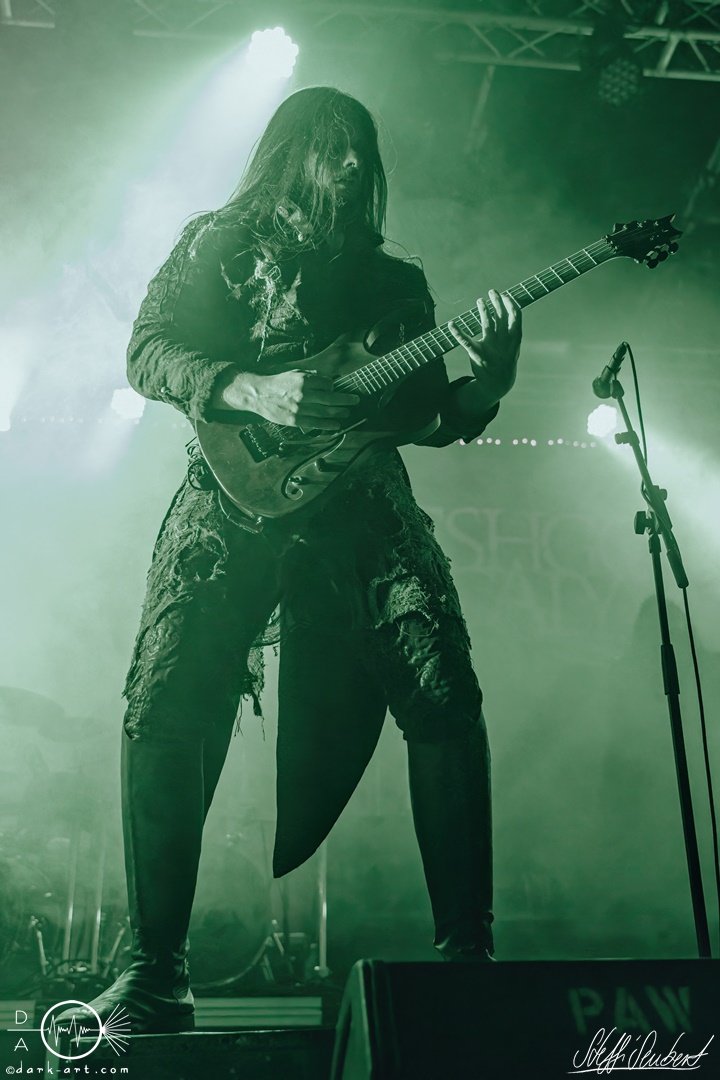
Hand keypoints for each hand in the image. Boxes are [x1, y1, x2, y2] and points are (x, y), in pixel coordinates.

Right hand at [221, 370, 359, 430]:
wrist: (259, 394)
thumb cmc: (277, 383)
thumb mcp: (294, 372)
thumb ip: (311, 376)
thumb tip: (328, 380)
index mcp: (304, 380)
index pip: (327, 383)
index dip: (334, 386)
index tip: (336, 388)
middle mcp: (303, 394)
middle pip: (331, 398)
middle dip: (346, 400)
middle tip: (355, 400)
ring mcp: (300, 408)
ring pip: (326, 412)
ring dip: (340, 413)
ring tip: (348, 412)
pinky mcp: (295, 420)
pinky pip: (316, 424)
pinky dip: (328, 425)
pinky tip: (337, 424)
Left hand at [448, 289, 520, 403]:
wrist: (498, 384)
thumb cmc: (505, 360)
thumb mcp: (513, 345)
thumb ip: (510, 328)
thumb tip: (506, 307)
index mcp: (515, 339)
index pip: (516, 316)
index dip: (510, 303)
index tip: (505, 295)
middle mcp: (503, 342)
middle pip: (500, 317)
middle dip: (496, 302)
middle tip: (491, 291)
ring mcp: (490, 348)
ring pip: (486, 325)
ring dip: (483, 310)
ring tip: (480, 300)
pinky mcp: (477, 355)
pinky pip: (466, 342)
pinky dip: (457, 332)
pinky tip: (451, 324)